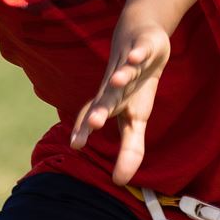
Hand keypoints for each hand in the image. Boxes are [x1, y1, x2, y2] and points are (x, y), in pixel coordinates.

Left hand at [70, 15, 169, 185]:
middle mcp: (115, 84)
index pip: (93, 116)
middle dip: (99, 109)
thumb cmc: (135, 85)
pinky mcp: (144, 47)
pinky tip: (135, 58)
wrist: (141, 37)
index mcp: (111, 102)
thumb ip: (130, 150)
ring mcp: (129, 64)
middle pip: (106, 97)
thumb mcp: (136, 118)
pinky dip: (137, 54)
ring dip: (120, 77)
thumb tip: (120, 182)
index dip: (84, 129)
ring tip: (116, 81)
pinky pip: (140, 51)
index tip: (76, 145)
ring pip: (123, 72)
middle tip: (92, 124)